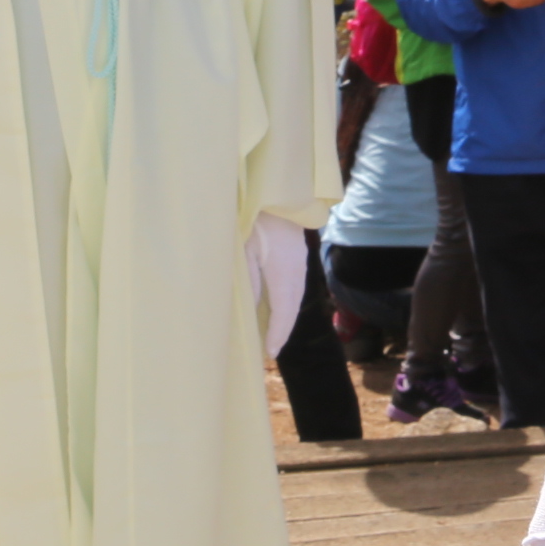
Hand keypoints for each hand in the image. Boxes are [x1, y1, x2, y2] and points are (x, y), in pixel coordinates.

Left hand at [250, 214, 306, 360]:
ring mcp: (300, 262)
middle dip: (282, 330)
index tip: (270, 352)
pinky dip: (287, 302)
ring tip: (274, 333)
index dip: (277, 334)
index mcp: (283, 272)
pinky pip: (295, 286)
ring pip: (296, 297)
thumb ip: (249, 281)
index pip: (283, 311)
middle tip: (271, 349)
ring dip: (286, 317)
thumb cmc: (253, 219)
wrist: (276, 193)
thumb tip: (251, 311)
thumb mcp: (244, 250)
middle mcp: (297, 270)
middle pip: (292, 308)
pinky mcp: (298, 255)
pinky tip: (277, 306)